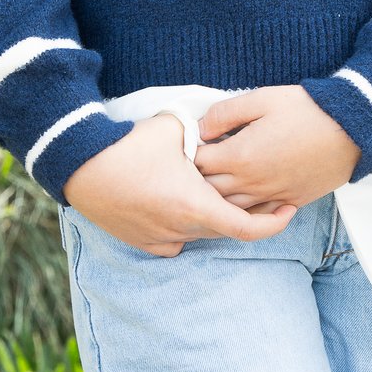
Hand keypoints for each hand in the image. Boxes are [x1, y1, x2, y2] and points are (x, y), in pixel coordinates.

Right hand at [63, 115, 296, 256]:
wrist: (82, 168)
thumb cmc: (130, 147)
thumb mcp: (177, 129)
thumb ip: (205, 133)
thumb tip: (224, 129)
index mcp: (196, 206)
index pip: (247, 228)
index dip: (274, 222)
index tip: (290, 208)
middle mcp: (181, 230)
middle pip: (227, 229)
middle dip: (249, 213)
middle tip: (267, 192)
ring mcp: (161, 239)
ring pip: (202, 234)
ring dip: (216, 217)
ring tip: (225, 193)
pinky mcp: (143, 243)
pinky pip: (177, 241)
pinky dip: (189, 227)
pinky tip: (187, 207)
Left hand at [195, 87, 360, 210]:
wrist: (351, 129)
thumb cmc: (307, 109)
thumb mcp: (263, 98)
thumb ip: (226, 113)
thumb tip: (200, 128)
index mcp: (240, 155)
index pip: (198, 163)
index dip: (189, 153)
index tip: (189, 144)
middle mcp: (251, 182)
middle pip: (208, 191)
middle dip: (197, 179)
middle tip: (195, 165)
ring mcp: (270, 196)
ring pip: (229, 208)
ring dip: (217, 198)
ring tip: (215, 181)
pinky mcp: (288, 202)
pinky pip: (256, 216)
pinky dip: (243, 210)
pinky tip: (241, 197)